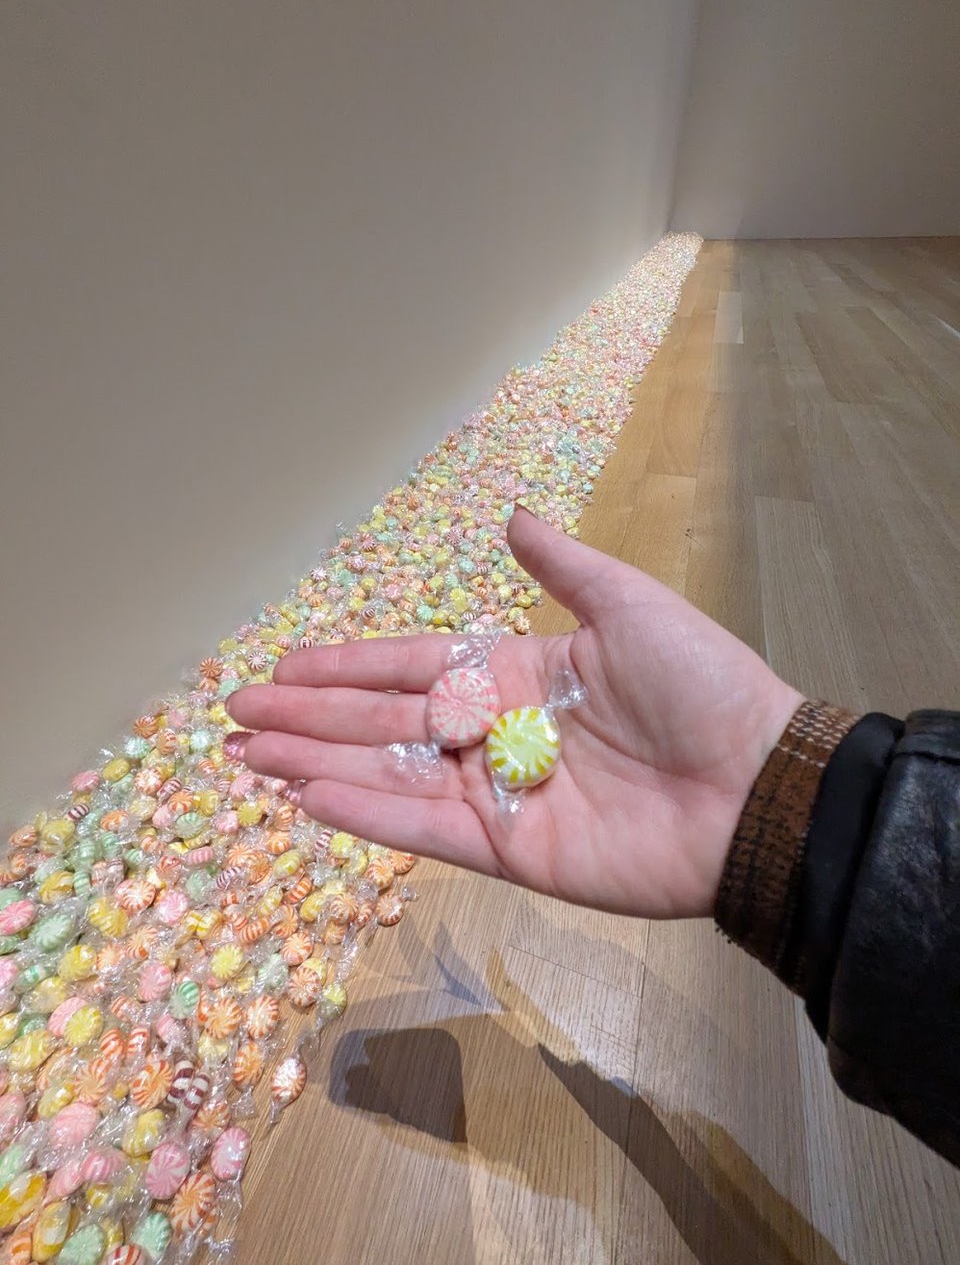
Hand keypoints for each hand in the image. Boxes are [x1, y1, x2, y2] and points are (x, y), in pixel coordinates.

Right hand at [226, 509, 801, 917]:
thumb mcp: (630, 606)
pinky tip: (309, 796)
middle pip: (383, 721)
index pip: (410, 665)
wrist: (755, 785)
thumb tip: (513, 517)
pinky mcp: (511, 851)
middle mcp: (495, 733)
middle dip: (309, 716)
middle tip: (236, 714)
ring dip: (317, 764)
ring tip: (249, 757)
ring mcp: (498, 795)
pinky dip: (366, 813)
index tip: (284, 664)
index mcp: (516, 673)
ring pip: (389, 775)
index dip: (346, 665)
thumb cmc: (701, 687)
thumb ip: (563, 567)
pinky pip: (425, 828)